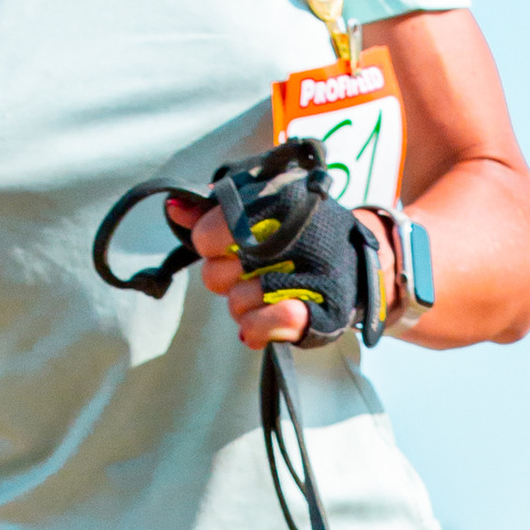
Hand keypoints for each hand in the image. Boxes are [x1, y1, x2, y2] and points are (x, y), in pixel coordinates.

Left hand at [176, 197, 311, 352]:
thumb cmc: (297, 230)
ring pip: (237, 303)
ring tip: (263, 292)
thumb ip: (214, 208)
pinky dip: (258, 327)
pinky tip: (259, 324)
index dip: (210, 243)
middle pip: (216, 275)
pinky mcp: (321, 313)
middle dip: (225, 276)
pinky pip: (270, 324)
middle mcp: (295, 237)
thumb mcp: (260, 205)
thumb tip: (174, 208)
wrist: (356, 259)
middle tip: (247, 269)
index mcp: (278, 202)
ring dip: (243, 304)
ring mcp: (311, 277)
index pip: (209, 233)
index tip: (225, 243)